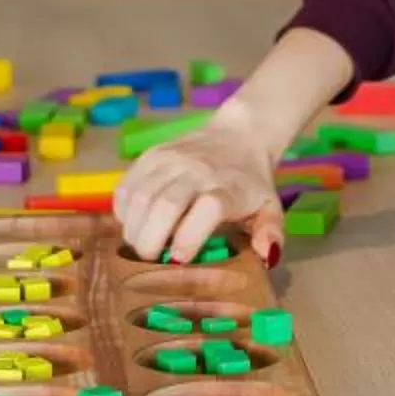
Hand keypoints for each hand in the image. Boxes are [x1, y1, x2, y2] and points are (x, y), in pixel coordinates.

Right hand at [116, 118, 286, 266]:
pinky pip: (126, 186)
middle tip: (151, 260)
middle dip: (151, 240)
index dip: (189, 236)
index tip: (180, 259)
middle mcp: (196, 171)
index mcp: (227, 187)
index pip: (207, 208)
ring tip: (141, 246)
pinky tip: (133, 224)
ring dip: (134, 228)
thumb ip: (270, 233)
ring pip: (140, 197)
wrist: (239, 135)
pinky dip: (123, 211)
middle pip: (164, 205)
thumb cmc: (251, 183)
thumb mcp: (270, 208)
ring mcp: (169, 160)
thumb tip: (265, 255)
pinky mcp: (150, 156)